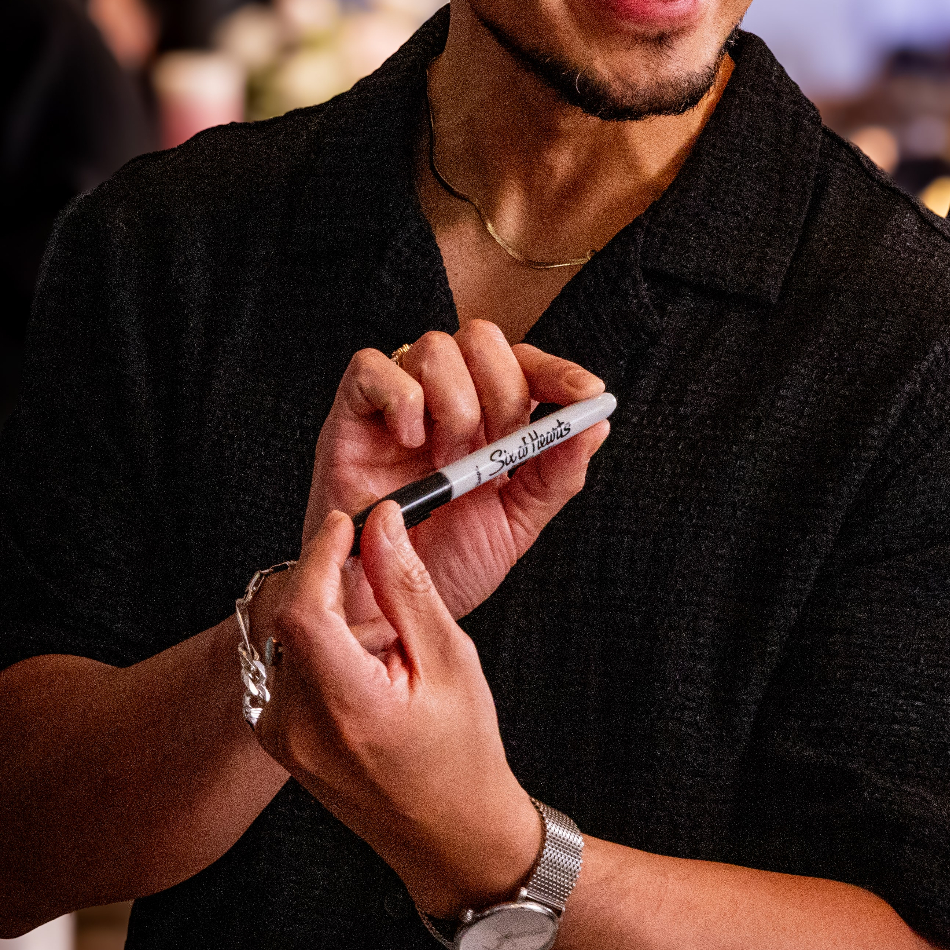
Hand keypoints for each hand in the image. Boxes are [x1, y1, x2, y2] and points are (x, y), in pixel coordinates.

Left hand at [257, 503, 541, 916]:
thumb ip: (407, 588)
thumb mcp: (451, 659)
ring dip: (329, 618)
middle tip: (378, 574)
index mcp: (346, 708)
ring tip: (386, 644)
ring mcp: (282, 739)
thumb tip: (381, 525)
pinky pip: (286, 668)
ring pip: (287, 639)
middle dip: (330, 582)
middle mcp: (299, 727)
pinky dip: (321, 650)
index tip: (349, 524)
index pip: (303, 609)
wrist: (450, 836)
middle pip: (292, 619)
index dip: (320, 555)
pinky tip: (365, 670)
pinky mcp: (279, 740)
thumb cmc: (464, 753)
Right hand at [303, 319, 608, 638]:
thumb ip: (555, 476)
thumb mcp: (513, 525)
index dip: (559, 371)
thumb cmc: (443, 565)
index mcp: (489, 419)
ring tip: (447, 458)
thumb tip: (597, 425)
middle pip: (483, 340)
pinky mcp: (351, 411)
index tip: (588, 393)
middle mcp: (445, 399)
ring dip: (455, 402)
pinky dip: (400, 396)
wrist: (383, 609)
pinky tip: (409, 441)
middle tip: (498, 444)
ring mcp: (397, 402)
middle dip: (504, 390)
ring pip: (435, 347)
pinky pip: (372, 367)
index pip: (527, 365)